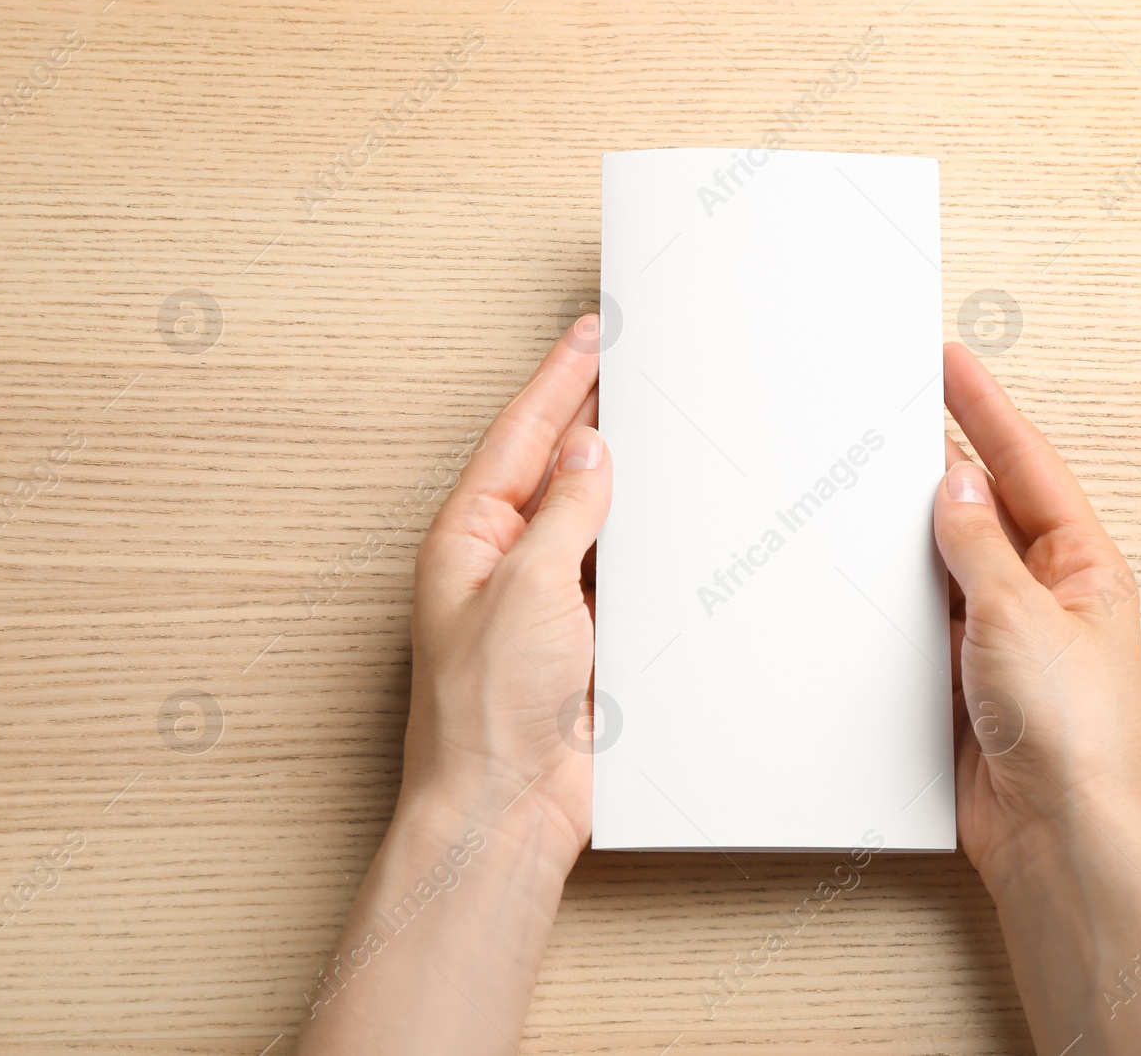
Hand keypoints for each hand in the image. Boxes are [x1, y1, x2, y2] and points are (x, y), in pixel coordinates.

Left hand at [403, 313, 609, 859]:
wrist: (507, 807)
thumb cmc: (486, 712)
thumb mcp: (524, 590)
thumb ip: (564, 515)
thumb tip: (589, 453)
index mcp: (469, 537)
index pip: (522, 437)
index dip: (559, 379)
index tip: (592, 332)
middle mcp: (507, 560)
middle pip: (557, 465)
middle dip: (591, 411)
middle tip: (630, 356)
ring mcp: (549, 598)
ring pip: (595, 515)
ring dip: (624, 472)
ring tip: (656, 416)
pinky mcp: (588, 635)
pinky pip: (622, 568)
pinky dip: (646, 537)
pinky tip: (670, 512)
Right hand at [933, 341, 1140, 1054]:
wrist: (1054, 836)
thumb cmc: (1071, 733)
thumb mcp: (1019, 615)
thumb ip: (977, 543)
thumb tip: (954, 481)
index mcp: (1083, 565)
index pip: (1026, 464)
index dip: (985, 407)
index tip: (949, 358)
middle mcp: (1044, 594)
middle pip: (985, 506)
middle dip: (941, 461)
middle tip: (892, 409)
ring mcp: (1001, 635)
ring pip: (947, 560)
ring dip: (911, 530)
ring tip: (864, 480)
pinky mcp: (963, 677)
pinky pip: (923, 615)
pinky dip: (894, 592)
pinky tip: (861, 572)